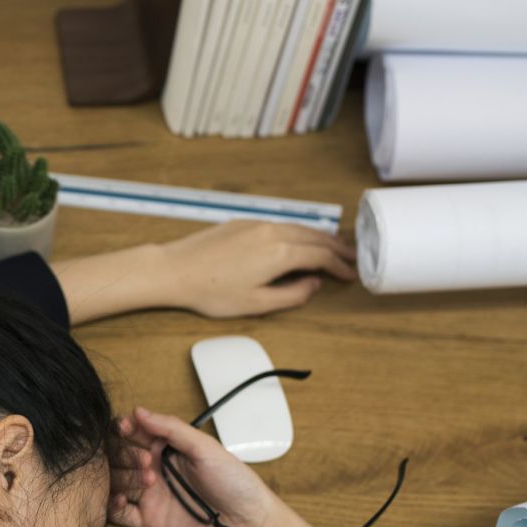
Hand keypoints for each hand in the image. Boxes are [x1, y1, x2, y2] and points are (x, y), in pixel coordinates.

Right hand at [108, 406, 288, 526]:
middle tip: (146, 460)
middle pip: (119, 456)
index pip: (134, 432)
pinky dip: (112, 505)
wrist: (249, 524)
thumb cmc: (235, 483)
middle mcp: (155, 469)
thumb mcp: (205, 448)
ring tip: (148, 481)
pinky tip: (123, 500)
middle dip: (125, 454)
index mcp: (168, 448)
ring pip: (115, 481)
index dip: (125, 428)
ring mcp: (150, 495)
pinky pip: (118, 513)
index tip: (126, 428)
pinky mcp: (148, 521)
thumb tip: (139, 411)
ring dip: (122, 478)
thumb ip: (172, 428)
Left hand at [159, 220, 356, 317]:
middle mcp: (273, 232)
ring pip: (298, 227)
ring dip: (319, 237)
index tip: (349, 275)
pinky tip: (298, 239)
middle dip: (336, 247)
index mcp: (281, 253)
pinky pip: (281, 224)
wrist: (175, 270)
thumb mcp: (257, 304)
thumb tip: (313, 285)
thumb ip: (292, 295)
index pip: (321, 256)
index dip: (339, 266)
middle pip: (315, 236)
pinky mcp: (243, 222)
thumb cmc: (211, 290)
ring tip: (332, 246)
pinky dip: (298, 231)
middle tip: (351, 257)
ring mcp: (257, 224)